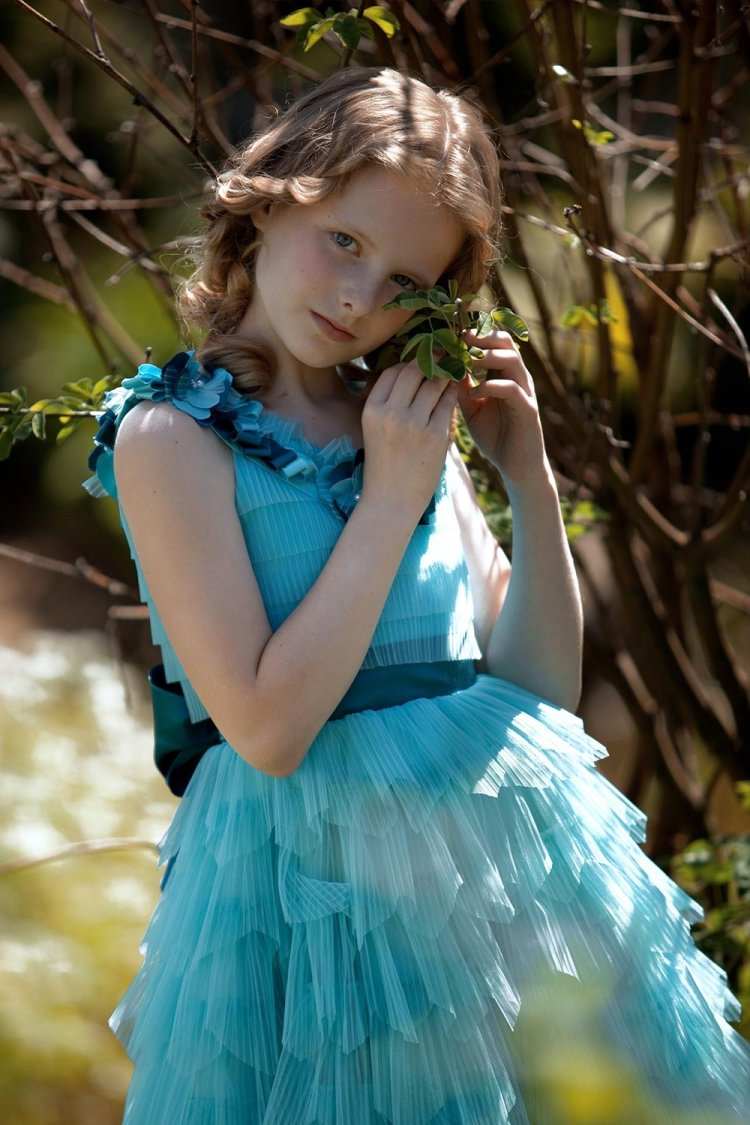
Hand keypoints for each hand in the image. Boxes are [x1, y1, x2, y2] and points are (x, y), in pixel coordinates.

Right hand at [361, 361, 458, 520]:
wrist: (391, 502)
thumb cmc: (384, 465)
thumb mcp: (375, 430)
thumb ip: (389, 403)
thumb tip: (410, 372)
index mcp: (371, 409)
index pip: (392, 372)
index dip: (408, 363)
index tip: (420, 362)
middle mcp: (390, 413)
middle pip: (413, 371)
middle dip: (429, 361)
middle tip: (441, 356)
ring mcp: (414, 424)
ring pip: (434, 383)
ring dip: (444, 375)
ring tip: (451, 372)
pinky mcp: (436, 435)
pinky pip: (448, 403)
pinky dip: (453, 393)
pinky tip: (456, 391)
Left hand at [457, 329, 547, 490]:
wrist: (516, 466)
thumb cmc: (495, 436)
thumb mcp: (472, 408)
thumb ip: (462, 387)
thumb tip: (443, 367)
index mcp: (505, 374)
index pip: (494, 343)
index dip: (474, 335)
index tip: (451, 335)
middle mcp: (518, 378)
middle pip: (505, 342)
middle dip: (481, 338)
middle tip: (459, 340)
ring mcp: (525, 392)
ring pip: (511, 360)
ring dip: (486, 357)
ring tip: (465, 363)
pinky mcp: (528, 409)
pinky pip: (511, 389)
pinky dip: (490, 387)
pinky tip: (473, 394)